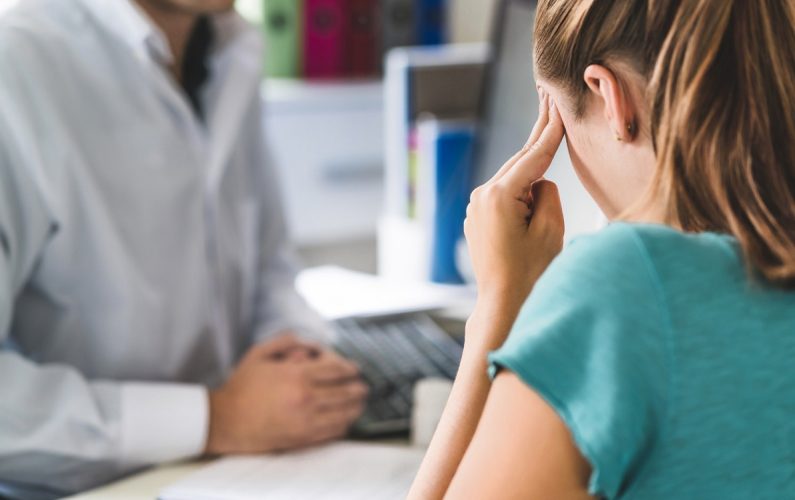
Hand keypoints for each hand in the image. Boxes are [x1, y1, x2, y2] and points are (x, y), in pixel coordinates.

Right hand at [204, 335, 367, 454]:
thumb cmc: (241, 386)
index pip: (336, 370)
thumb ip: (286, 341)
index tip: (355, 370)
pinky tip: (345, 420)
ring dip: (356, 407)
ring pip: (344, 413)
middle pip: (345, 392)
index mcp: (297, 375)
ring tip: (359, 403)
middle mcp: (305, 397)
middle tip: (363, 387)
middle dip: (358, 388)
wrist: (225, 420)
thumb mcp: (259, 353)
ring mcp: (306, 420)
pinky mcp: (302, 438)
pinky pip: (332, 432)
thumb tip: (311, 344)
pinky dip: (343, 425)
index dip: (350, 369)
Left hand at [464, 90, 564, 316]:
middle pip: (519, 160)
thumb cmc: (530, 273)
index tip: (558, 105)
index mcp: (500, 196)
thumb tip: (538, 181)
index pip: (534, 157)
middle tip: (549, 99)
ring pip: (512, 177)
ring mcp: (477, 207)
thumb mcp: (550, 230)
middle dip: (539, 134)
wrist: (503, 303)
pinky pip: (505, 192)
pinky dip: (521, 183)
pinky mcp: (478, 217)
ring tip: (547, 125)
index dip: (551, 131)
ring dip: (532, 163)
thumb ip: (546, 194)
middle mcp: (483, 196)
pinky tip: (534, 172)